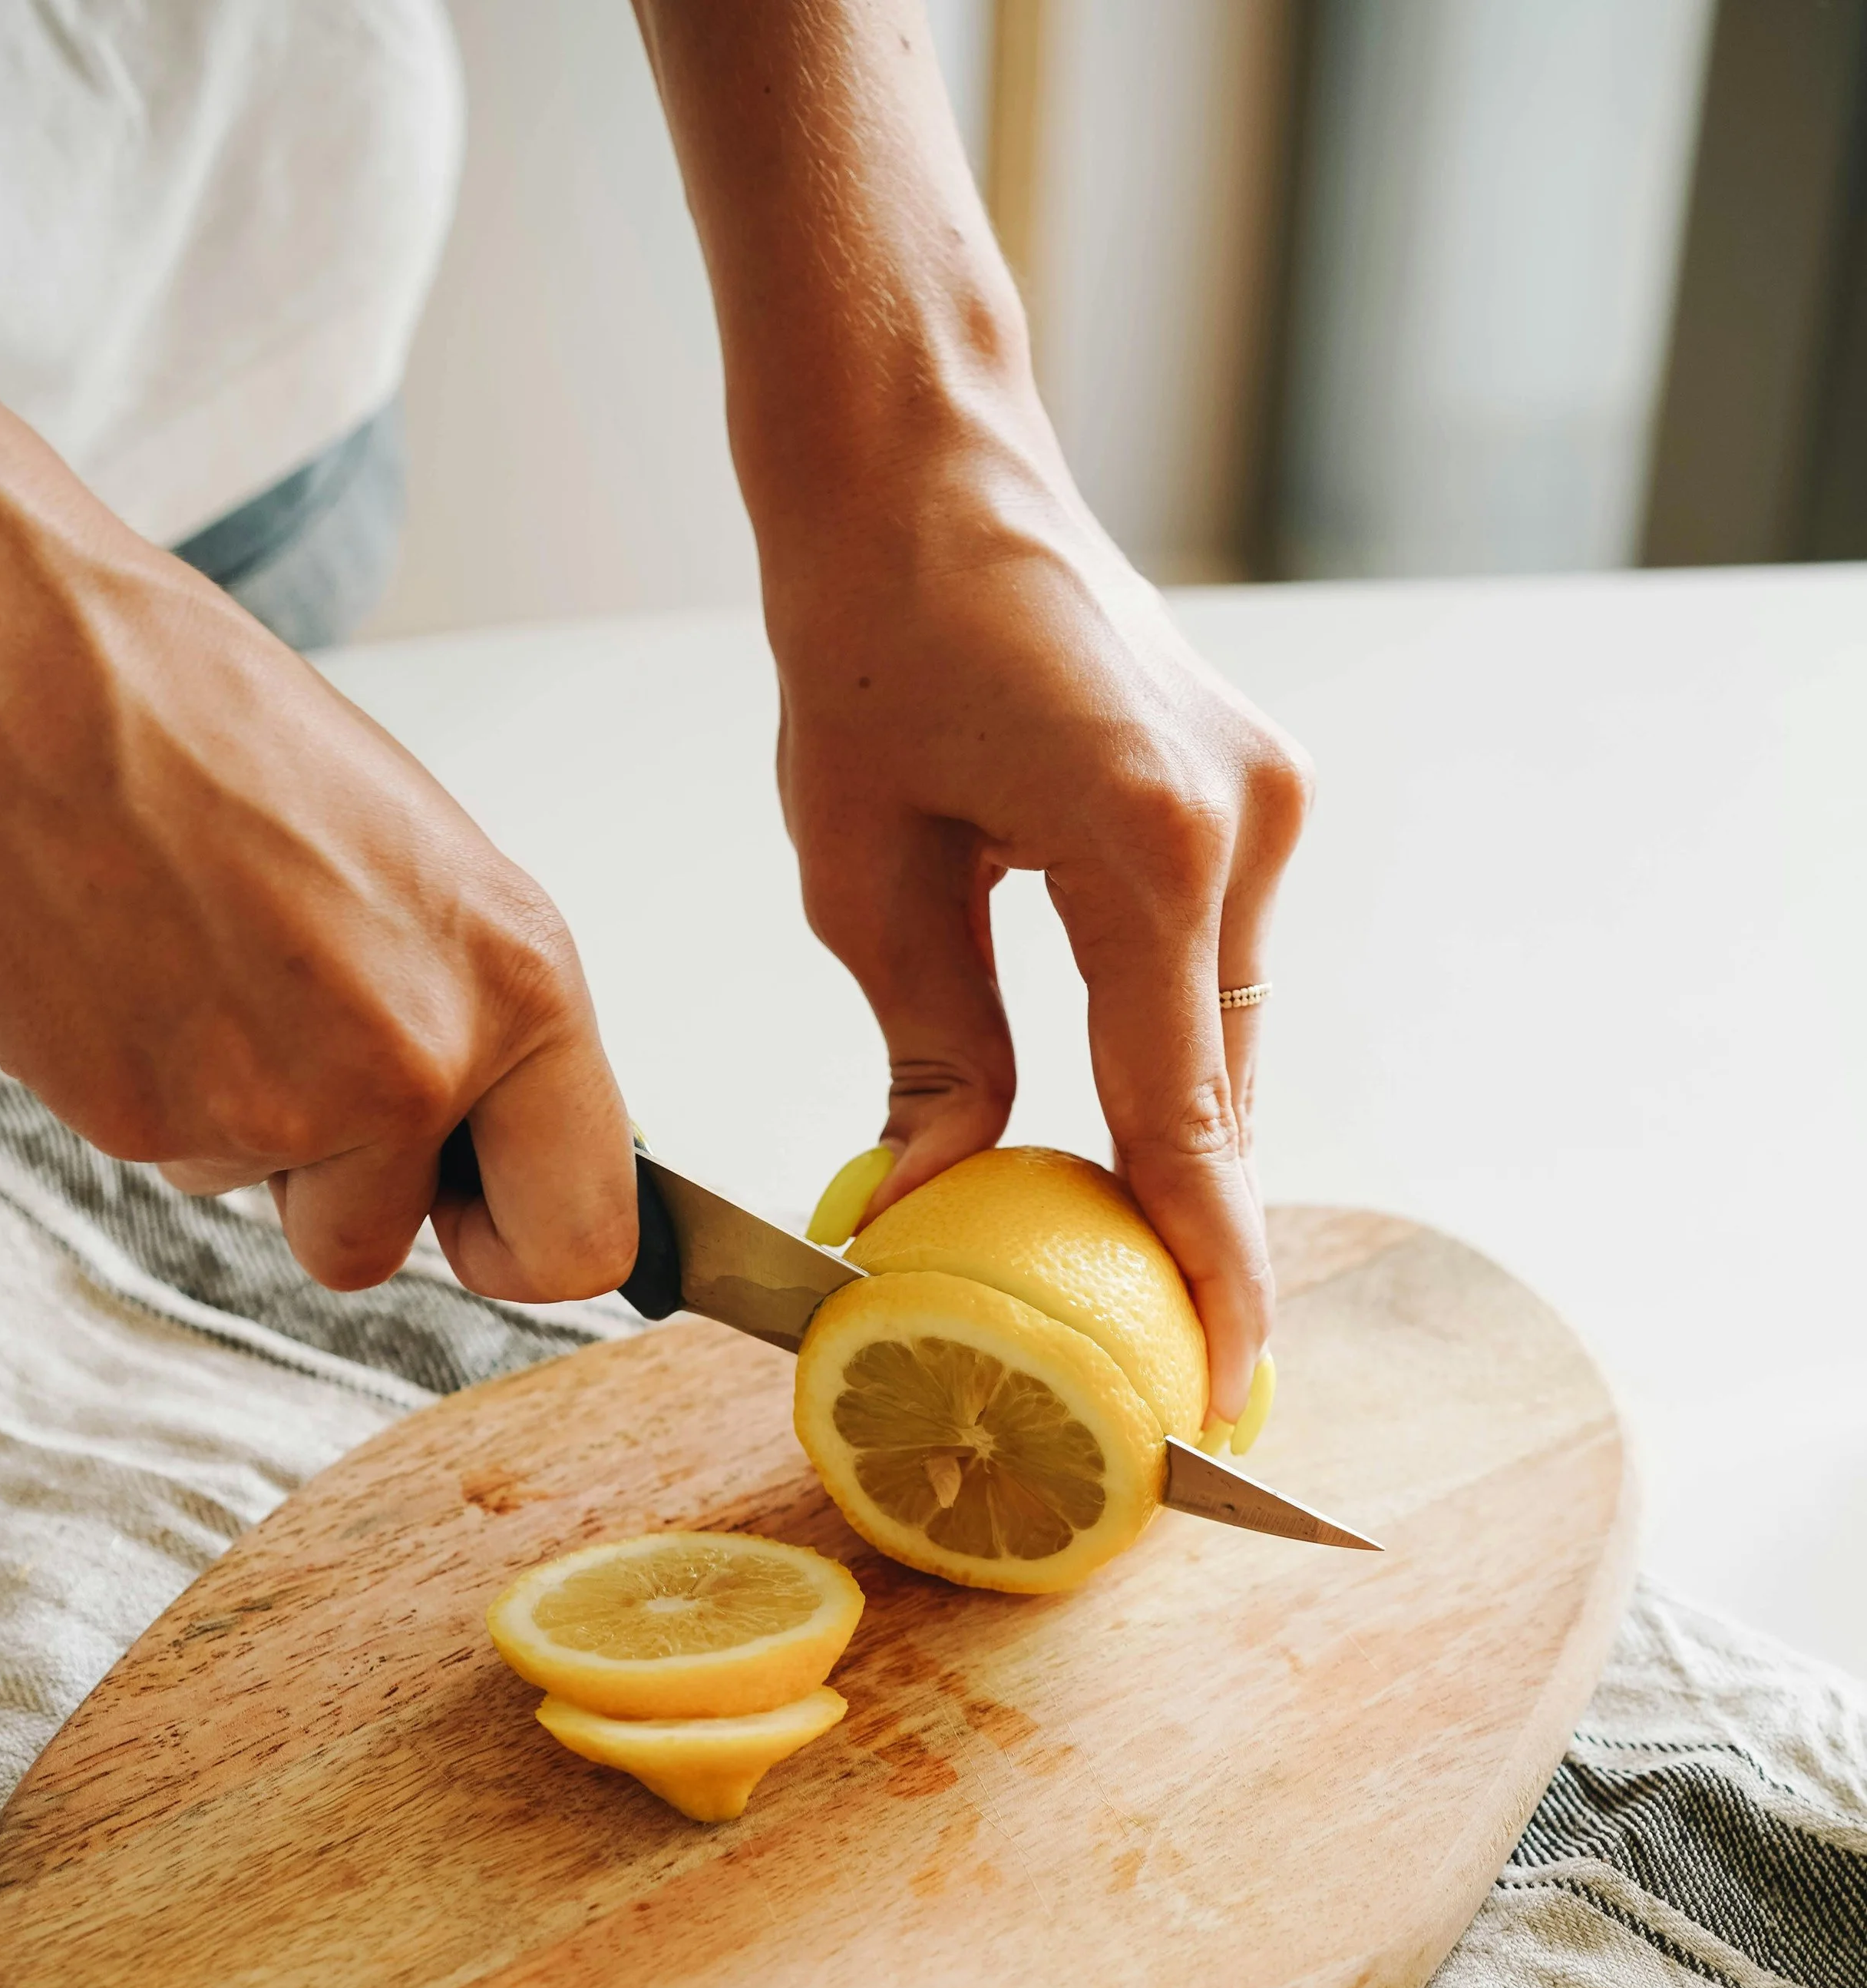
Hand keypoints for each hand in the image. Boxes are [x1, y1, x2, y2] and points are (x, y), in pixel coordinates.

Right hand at [0, 372, 635, 1299]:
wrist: (26, 671)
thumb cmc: (216, 727)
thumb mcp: (423, 865)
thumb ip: (475, 1015)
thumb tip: (495, 1132)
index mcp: (519, 985)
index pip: (580, 1236)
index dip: (522, 1246)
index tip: (480, 1221)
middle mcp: (417, 1062)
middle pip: (391, 1247)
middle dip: (349, 1189)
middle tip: (302, 1064)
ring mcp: (278, 1107)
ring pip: (270, 1198)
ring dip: (241, 1123)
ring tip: (206, 966)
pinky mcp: (146, 1122)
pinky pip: (173, 1159)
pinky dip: (155, 1087)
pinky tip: (140, 969)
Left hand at [764, 417, 1311, 1419]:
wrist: (923, 462)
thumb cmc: (862, 645)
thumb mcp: (860, 874)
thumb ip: (932, 1049)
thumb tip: (934, 1203)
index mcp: (1143, 843)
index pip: (1180, 1113)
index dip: (1204, 1266)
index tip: (1226, 1384)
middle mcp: (1243, 821)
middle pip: (1219, 1089)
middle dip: (1189, 1230)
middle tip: (1162, 1371)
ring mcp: (1267, 798)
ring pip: (1226, 1038)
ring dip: (1175, 1143)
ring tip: (1125, 1274)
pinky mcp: (1254, 789)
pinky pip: (1220, 971)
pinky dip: (1173, 1055)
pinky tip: (1123, 1133)